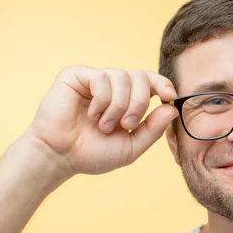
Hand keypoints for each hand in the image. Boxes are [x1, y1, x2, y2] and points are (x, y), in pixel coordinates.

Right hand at [25, 65, 177, 176]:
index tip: (169, 96)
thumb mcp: (131, 146)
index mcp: (127, 99)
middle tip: (127, 125)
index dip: (162, 84)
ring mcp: (94, 79)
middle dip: (140, 102)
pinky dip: (102, 100)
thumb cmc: (92, 153)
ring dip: (119, 106)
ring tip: (104, 125)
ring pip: (123, 77)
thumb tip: (172, 108)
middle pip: (141, 77)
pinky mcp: (76, 75)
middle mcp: (112, 86)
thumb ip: (153, 129)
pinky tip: (92, 115)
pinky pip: (102, 78)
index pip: (150, 81)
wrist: (60, 157)